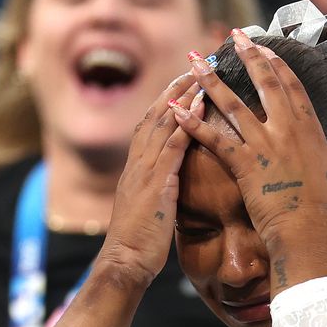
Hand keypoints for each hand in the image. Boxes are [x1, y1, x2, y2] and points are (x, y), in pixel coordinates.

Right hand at [97, 74, 204, 285]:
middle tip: (196, 64)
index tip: (184, 81)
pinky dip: (185, 122)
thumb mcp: (149, 207)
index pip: (151, 124)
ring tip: (202, 73)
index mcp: (136, 167)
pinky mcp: (155, 183)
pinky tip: (200, 105)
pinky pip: (171, 145)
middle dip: (175, 86)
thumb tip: (170, 181)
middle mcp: (137, 162)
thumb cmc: (139, 242)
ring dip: (183, 94)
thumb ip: (157, 188)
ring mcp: (144, 170)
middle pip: (156, 113)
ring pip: (163, 122)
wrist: (124, 262)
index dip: (166, 100)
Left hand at [171, 29, 326, 252]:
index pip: (293, 86)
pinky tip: (175, 110)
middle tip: (232, 35)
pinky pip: (214, 139)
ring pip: (232, 104)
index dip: (277, 63)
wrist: (311, 234)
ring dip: (210, 80)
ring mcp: (264, 145)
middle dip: (247, 55)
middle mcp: (287, 130)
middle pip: (264, 83)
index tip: (265, 45)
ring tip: (193, 60)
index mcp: (311, 130)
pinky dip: (193, 124)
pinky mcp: (245, 164)